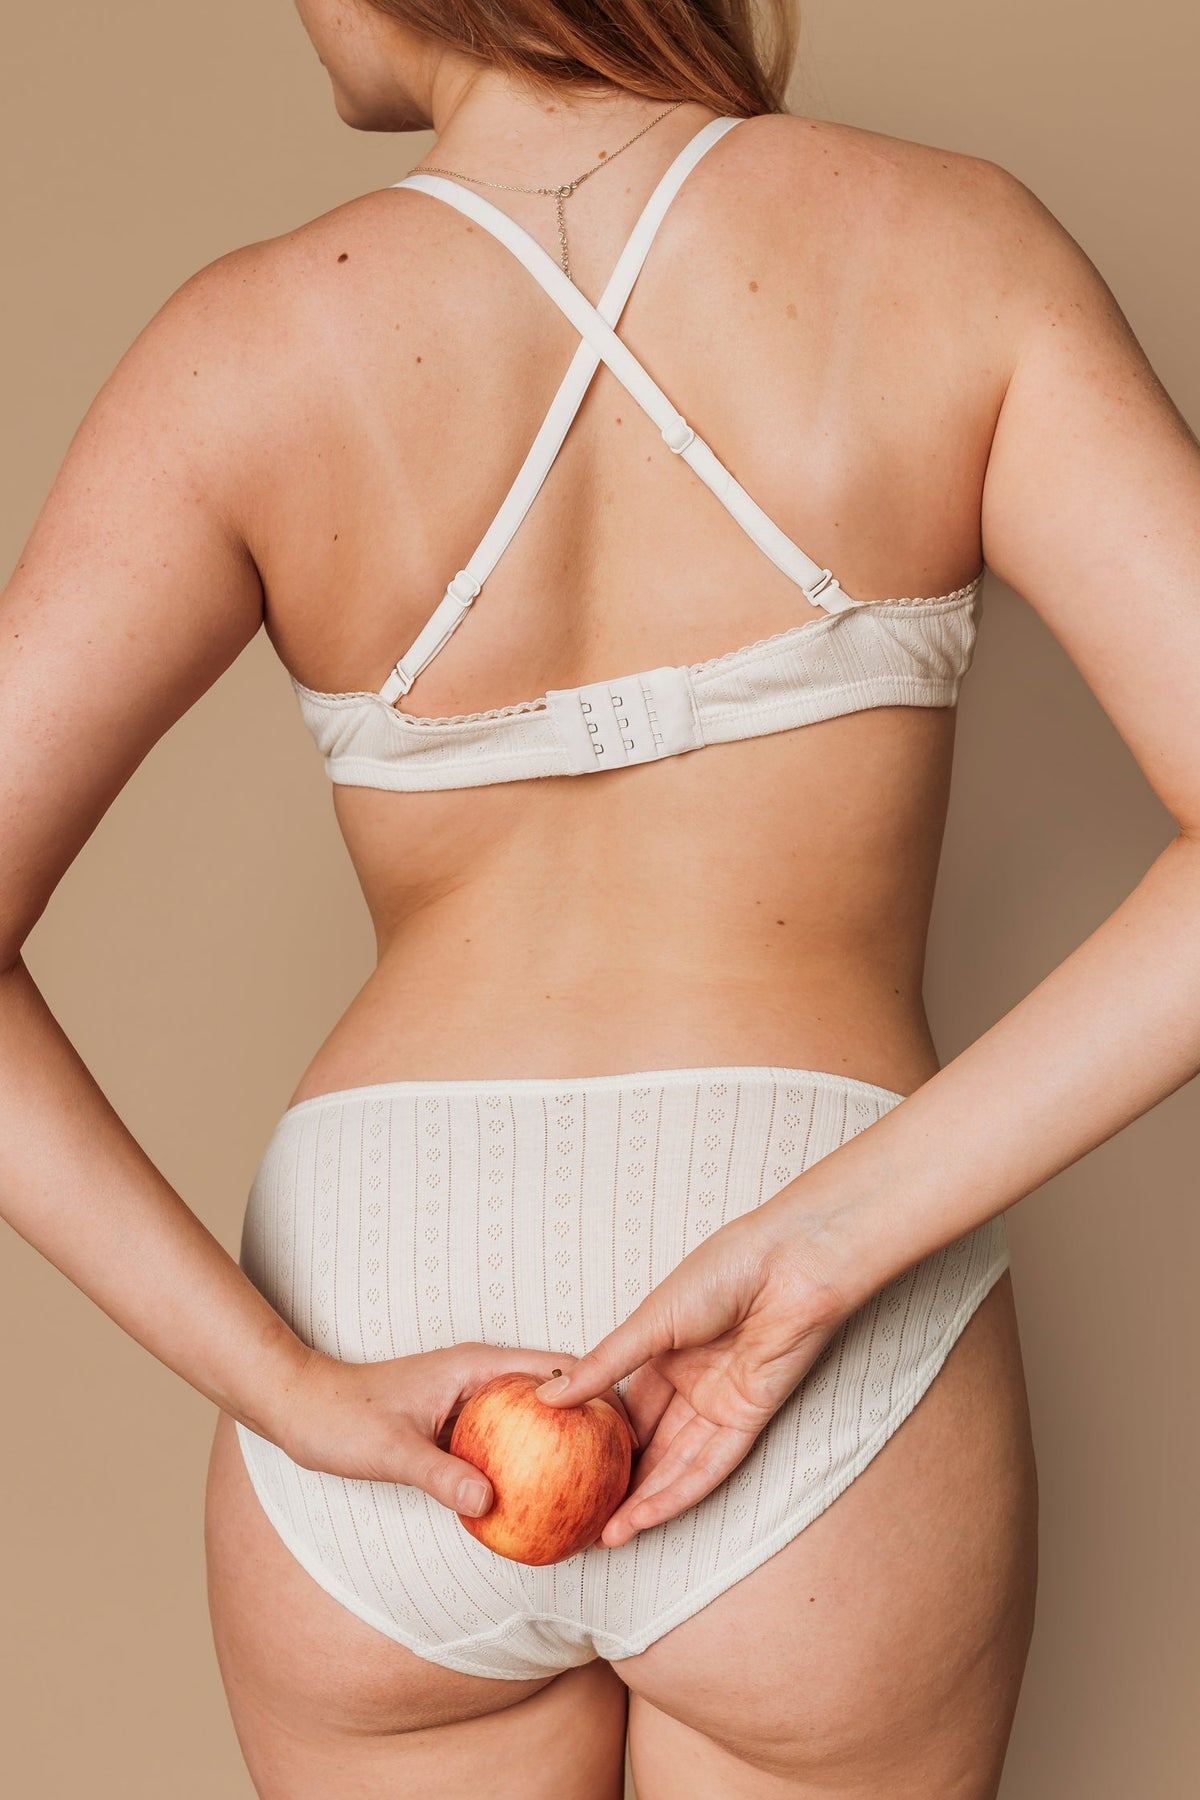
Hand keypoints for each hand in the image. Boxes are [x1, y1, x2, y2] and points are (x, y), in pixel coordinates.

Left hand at [271, 1341, 636, 1519]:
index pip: (553, 1369)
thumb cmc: (341, 1419)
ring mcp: (470, 1396)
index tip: (630, 1428)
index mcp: (475, 1366)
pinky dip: (528, 1459)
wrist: (299, 1405)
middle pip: (553, 1393)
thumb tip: (488, 1503)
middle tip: (625, 1464)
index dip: (597, 1392)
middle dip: (590, 1421)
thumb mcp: (391, 1450)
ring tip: (597, 1481)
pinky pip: (506, 1438)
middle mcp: (480, 1374)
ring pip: (531, 1417)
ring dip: (562, 1442)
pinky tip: (539, 1497)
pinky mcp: (457, 1419)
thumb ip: (439, 1474)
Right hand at [534, 1199, 857, 1546]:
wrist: (791, 1264)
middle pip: (650, 1445)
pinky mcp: (749, 1420)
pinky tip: (646, 1517)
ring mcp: (720, 1404)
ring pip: (678, 1465)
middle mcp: (691, 1384)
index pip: (625, 1410)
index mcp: (663, 1353)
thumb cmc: (723, 1271)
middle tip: (579, 1520)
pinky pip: (711, 1466)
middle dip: (618, 1484)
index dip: (596, 1444)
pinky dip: (679, 1493)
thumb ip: (604, 1366)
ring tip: (605, 1537)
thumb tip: (548, 1399)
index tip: (562, 1473)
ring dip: (644, 1501)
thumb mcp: (650, 1320)